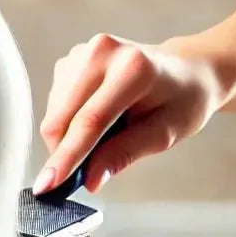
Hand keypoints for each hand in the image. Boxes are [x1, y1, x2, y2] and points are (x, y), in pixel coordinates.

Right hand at [36, 34, 231, 193]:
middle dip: (63, 152)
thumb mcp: (165, 133)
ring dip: (67, 137)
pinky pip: (56, 103)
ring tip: (104, 136)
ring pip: (55, 112)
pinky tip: (95, 119)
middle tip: (83, 173)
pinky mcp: (72, 58)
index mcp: (133, 69)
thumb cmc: (183, 100)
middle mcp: (103, 52)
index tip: (47, 185)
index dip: (66, 156)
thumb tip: (90, 179)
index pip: (89, 120)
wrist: (188, 69)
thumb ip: (125, 153)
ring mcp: (83, 51)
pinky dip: (68, 121)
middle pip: (62, 117)